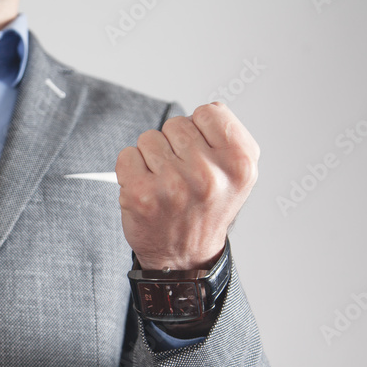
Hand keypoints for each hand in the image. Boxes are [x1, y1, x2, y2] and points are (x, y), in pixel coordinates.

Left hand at [115, 102, 259, 269]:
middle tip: (182, 177)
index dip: (200, 130)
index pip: (209, 111)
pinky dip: (131, 169)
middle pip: (176, 124)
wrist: (185, 256)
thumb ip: (229, 134)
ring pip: (150, 138)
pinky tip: (147, 190)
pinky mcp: (141, 194)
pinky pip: (127, 155)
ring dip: (153, 158)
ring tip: (166, 186)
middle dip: (175, 146)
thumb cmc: (207, 207)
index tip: (203, 155)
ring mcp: (173, 185)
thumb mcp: (238, 172)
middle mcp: (208, 174)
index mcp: (240, 162)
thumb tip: (209, 110)